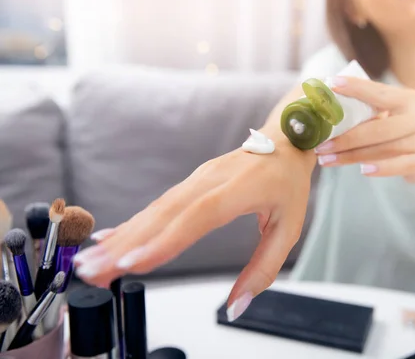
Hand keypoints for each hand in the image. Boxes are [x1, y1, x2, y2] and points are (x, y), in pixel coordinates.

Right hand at [74, 131, 313, 319]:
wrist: (285, 142)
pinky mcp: (191, 180)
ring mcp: (198, 177)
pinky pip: (159, 203)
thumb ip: (264, 269)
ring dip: (122, 236)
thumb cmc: (288, 184)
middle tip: (93, 270)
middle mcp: (211, 180)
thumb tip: (237, 305)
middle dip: (126, 244)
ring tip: (92, 261)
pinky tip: (110, 237)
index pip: (197, 216)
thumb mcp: (289, 230)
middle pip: (164, 213)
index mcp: (239, 190)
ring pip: (155, 208)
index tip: (131, 262)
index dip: (163, 239)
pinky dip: (134, 222)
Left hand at [314, 77, 414, 183]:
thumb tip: (331, 105)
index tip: (332, 84)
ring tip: (328, 160)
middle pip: (378, 128)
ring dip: (352, 156)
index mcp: (409, 99)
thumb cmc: (403, 134)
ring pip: (383, 148)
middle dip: (346, 138)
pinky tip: (362, 171)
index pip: (378, 92)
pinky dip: (380, 168)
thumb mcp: (393, 116)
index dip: (355, 88)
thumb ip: (370, 110)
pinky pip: (398, 165)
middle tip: (321, 144)